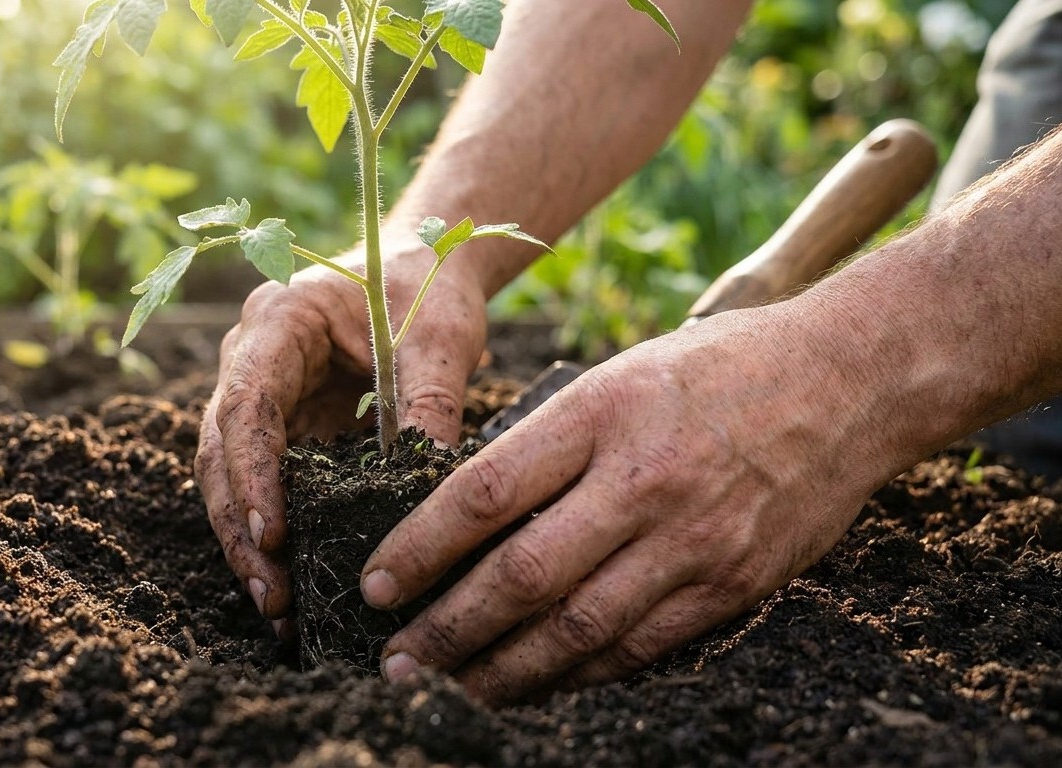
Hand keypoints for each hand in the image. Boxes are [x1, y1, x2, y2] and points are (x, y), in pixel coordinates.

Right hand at [195, 238, 489, 629]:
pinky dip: (278, 533)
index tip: (271, 534)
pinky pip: (268, 484)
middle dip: (241, 526)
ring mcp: (262, 396)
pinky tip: (294, 583)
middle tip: (270, 594)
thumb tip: (430, 483)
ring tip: (277, 607)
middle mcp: (251, 359)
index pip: (246, 403)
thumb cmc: (427, 285)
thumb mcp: (440, 336)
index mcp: (278, 321)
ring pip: (231, 476)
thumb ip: (431, 400)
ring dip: (249, 541)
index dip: (252, 473)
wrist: (421, 269)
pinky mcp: (284, 428)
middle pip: (222, 450)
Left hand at [360, 304, 897, 704]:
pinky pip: (640, 647)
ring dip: (504, 672)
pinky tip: (537, 687)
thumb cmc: (718, 367)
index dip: (419, 551)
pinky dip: (579, 674)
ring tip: (451, 692)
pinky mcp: (735, 584)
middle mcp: (643, 480)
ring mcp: (694, 539)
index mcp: (600, 412)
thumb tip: (467, 516)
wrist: (850, 379)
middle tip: (394, 665)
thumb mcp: (618, 376)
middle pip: (522, 576)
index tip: (375, 586)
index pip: (484, 494)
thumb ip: (548, 443)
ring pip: (578, 629)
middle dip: (447, 631)